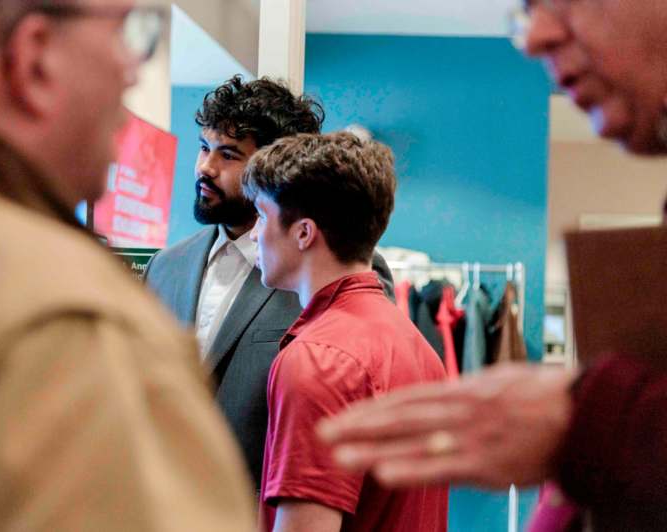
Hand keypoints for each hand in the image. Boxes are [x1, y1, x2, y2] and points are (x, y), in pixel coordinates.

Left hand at [317, 363, 575, 488]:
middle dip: (356, 426)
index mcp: (458, 390)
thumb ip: (459, 392)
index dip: (367, 409)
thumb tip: (430, 398)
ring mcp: (470, 436)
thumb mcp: (493, 381)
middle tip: (320, 434)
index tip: (338, 417)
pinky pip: (443, 467)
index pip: (402, 399)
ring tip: (337, 456)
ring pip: (412, 440)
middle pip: (397, 417)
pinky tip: (383, 473)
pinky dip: (412, 469)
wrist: (583, 409)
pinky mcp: (487, 463)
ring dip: (372, 449)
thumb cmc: (538, 394)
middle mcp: (457, 409)